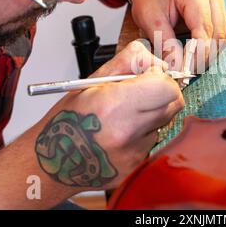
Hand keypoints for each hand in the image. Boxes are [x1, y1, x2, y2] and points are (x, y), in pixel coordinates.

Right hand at [35, 41, 183, 189]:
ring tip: (126, 115)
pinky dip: (144, 132)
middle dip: (164, 93)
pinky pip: (154, 140)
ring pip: (166, 122)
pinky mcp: (138, 165)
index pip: (167, 87)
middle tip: (142, 93)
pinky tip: (122, 133)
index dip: (162, 78)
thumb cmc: (66, 121)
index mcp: (115, 105)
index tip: (150, 77)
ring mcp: (135, 152)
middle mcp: (128, 132)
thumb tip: (155, 61)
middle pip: (174, 104)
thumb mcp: (90, 80)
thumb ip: (128, 62)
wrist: (52, 163)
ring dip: (154, 113)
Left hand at [128, 0, 225, 70]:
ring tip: (192, 63)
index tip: (188, 69)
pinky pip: (221, 31)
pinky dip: (211, 45)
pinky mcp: (218, 6)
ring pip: (223, 34)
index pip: (204, 27)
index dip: (199, 52)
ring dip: (210, 52)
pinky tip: (197, 52)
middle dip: (205, 55)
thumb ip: (166, 44)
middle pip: (218, 33)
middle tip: (189, 70)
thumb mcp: (151, 20)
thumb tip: (178, 67)